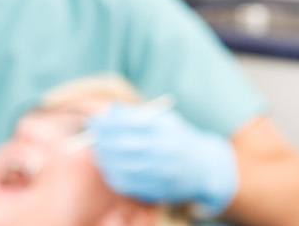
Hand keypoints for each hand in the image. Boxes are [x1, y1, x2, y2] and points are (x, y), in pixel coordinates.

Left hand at [87, 102, 238, 214]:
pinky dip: (116, 177)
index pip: (132, 124)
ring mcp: (165, 172)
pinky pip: (132, 185)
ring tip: (100, 153)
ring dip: (107, 160)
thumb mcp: (164, 121)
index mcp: (167, 131)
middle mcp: (167, 151)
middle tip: (92, 137)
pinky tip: (110, 169)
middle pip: (126, 146)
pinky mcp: (162, 189)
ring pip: (126, 167)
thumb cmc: (178, 139)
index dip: (109, 123)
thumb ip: (136, 115)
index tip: (94, 121)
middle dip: (105, 141)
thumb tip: (110, 109)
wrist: (206, 168)